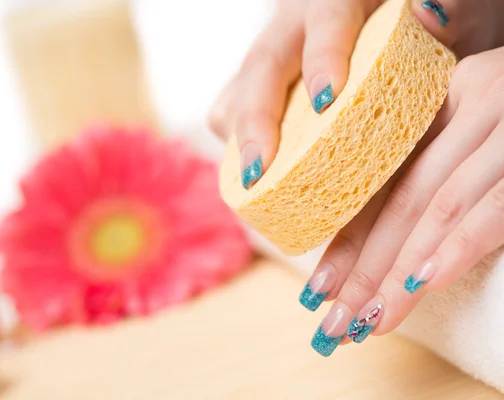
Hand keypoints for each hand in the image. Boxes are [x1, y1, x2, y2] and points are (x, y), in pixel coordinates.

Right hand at [209, 0, 503, 189]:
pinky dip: (238, 148)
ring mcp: (270, 62)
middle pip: (260, 66)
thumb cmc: (414, 32)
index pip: (327, 20)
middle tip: (260, 169)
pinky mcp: (255, 90)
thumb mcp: (450, 12)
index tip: (326, 101)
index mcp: (337, 3)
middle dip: (256, 120)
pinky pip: (229, 116)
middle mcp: (292, 29)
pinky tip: (261, 175)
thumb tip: (429, 13)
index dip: (323, 57)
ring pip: (234, 94)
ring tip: (253, 183)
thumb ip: (450, 9)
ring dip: (238, 139)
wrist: (385, 31)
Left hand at [307, 46, 503, 356]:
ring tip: (368, 322)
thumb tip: (386, 247)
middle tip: (334, 324)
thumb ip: (436, 167)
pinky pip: (495, 205)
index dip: (347, 241)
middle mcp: (471, 101)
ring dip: (400, 273)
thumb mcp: (477, 130)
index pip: (381, 182)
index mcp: (442, 101)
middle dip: (363, 270)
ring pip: (439, 207)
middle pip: (402, 200)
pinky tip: (424, 283)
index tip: (318, 290)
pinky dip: (458, 246)